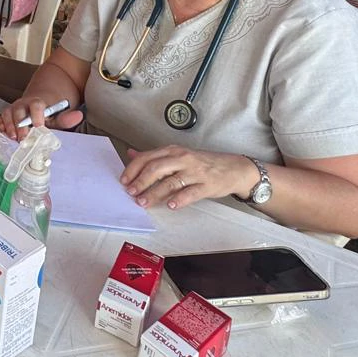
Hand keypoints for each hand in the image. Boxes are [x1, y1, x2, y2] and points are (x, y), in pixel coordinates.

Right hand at [0, 96, 82, 140]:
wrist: (42, 99)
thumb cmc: (50, 111)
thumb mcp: (60, 114)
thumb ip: (66, 118)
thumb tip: (78, 116)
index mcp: (38, 102)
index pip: (36, 105)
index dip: (36, 115)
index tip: (38, 126)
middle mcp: (23, 104)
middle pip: (18, 110)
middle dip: (19, 124)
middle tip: (22, 138)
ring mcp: (13, 109)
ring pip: (7, 113)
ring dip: (8, 125)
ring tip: (12, 137)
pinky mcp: (7, 115)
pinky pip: (0, 118)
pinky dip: (0, 125)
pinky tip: (3, 133)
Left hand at [119, 146, 261, 210]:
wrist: (234, 168)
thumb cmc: (203, 163)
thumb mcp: (178, 155)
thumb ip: (154, 156)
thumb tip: (131, 154)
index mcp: (173, 151)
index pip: (147, 158)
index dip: (133, 170)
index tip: (124, 181)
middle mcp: (183, 159)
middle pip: (156, 168)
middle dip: (141, 181)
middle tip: (131, 193)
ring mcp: (195, 172)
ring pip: (170, 181)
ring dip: (154, 193)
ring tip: (144, 202)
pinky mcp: (206, 185)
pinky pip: (191, 192)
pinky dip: (179, 199)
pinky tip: (171, 205)